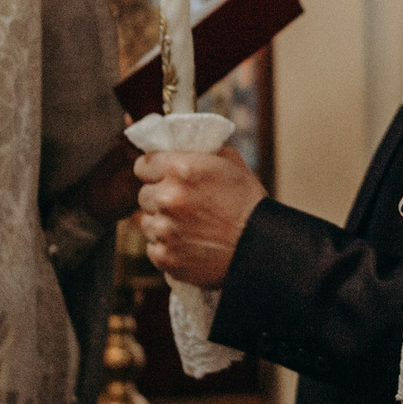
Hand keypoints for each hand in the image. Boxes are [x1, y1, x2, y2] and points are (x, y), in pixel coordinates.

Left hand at [136, 145, 266, 288]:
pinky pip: (153, 248)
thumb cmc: (249, 203)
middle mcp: (167, 197)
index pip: (143, 165)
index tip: (161, 177)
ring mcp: (164, 229)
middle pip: (143, 194)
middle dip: (159, 197)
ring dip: (161, 223)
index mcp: (180, 169)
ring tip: (188, 227)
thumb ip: (200, 151)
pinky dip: (166, 247)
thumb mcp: (230, 163)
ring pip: (146, 222)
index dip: (154, 171)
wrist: (260, 248)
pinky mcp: (165, 256)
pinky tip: (188, 245)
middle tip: (182, 204)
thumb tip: (179, 147)